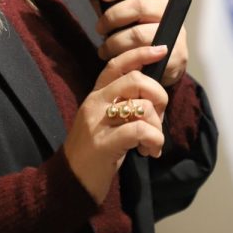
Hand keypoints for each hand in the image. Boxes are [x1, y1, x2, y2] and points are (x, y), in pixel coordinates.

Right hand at [63, 44, 168, 204]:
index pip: (117, 63)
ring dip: (157, 127)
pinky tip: (150, 152)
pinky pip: (140, 131)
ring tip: (152, 144)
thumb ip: (122, 105)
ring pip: (142, 107)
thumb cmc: (94, 154)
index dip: (141, 53)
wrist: (70, 183)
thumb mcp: (106, 122)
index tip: (162, 50)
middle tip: (158, 117)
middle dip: (158, 96)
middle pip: (136, 80)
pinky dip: (154, 140)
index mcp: (96, 95)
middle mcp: (95, 103)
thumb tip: (152, 96)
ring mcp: (98, 123)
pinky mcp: (104, 144)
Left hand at [79, 0, 188, 87]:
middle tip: (99, 28)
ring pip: (138, 33)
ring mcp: (173, 32)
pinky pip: (144, 55)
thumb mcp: (117, 16)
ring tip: (104, 50)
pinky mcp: (176, 54)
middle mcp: (167, 11)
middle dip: (113, 17)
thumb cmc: (136, 37)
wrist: (159, 67)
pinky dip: (125, 57)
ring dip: (115, 42)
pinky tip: (117, 59)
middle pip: (140, 6)